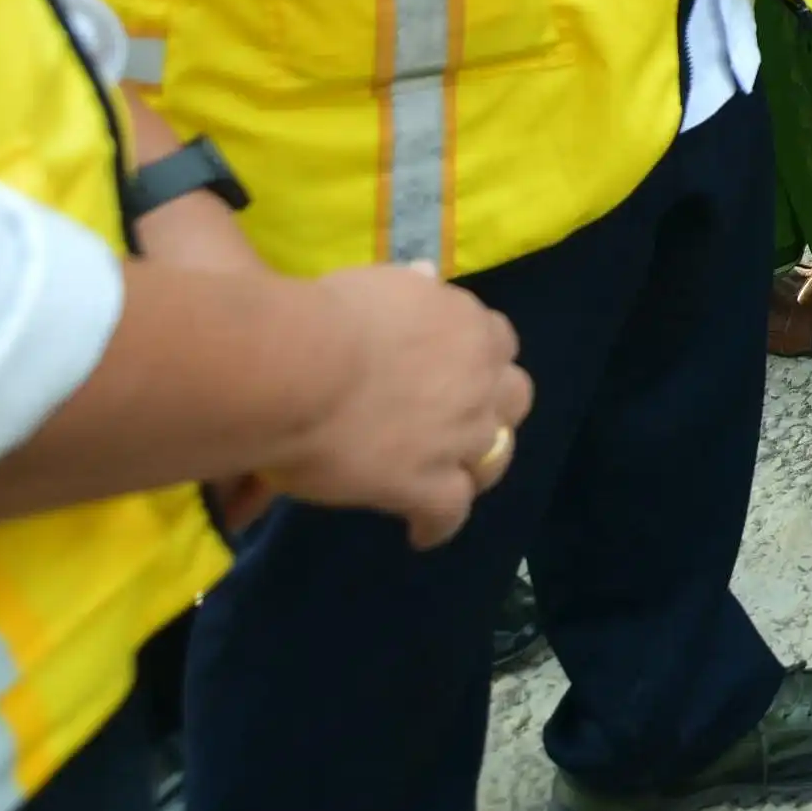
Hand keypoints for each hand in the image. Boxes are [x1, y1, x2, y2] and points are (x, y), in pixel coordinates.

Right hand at [274, 264, 535, 550]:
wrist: (299, 368)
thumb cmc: (324, 317)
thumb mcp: (377, 283)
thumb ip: (410, 288)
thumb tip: (427, 276)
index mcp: (465, 324)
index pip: (497, 342)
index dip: (479, 359)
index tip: (456, 370)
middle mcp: (477, 378)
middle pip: (513, 399)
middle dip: (493, 411)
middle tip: (463, 425)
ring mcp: (459, 435)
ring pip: (494, 458)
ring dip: (477, 467)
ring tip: (454, 481)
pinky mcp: (428, 483)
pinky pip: (449, 513)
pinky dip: (437, 525)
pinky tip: (421, 534)